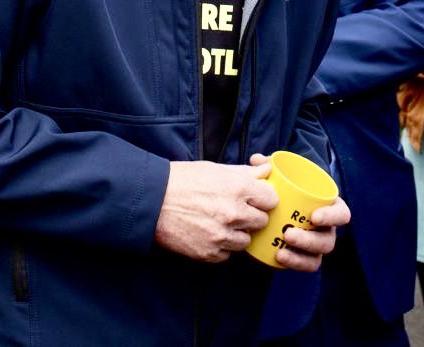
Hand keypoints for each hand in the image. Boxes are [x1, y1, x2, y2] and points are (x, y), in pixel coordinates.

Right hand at [154, 160, 277, 262]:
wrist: (152, 200)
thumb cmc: (182, 180)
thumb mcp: (215, 169)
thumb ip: (245, 172)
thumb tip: (267, 171)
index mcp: (239, 188)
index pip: (272, 200)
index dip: (263, 199)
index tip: (255, 199)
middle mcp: (234, 213)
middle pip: (262, 222)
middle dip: (251, 217)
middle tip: (235, 211)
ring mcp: (222, 235)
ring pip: (245, 241)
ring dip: (236, 233)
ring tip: (218, 222)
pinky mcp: (209, 253)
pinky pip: (227, 254)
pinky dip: (221, 247)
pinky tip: (207, 233)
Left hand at [245, 153, 349, 271]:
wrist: (275, 207)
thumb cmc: (286, 188)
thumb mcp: (281, 176)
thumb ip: (271, 167)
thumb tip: (257, 159)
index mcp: (329, 206)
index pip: (342, 214)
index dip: (332, 217)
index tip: (314, 217)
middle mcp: (327, 228)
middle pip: (327, 239)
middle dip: (310, 240)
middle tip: (288, 234)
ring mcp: (316, 244)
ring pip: (317, 255)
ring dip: (301, 254)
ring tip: (281, 248)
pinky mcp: (304, 256)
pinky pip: (306, 265)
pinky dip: (294, 263)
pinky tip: (278, 256)